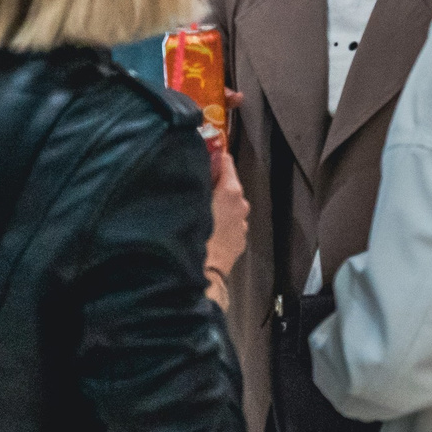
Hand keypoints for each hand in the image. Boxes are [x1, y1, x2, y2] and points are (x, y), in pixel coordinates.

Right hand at [204, 142, 248, 311]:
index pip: (225, 161)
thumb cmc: (194, 240)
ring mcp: (241, 224)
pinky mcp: (238, 241)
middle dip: (211, 183)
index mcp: (231, 192)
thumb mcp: (189, 204)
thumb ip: (195, 182)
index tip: (201, 153)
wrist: (203, 278)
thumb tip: (193, 166)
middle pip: (226, 184)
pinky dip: (217, 222)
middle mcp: (241, 205)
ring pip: (227, 205)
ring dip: (214, 205)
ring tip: (193, 210)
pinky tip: (201, 229)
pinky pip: (227, 223)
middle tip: (190, 185)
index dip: (212, 156)